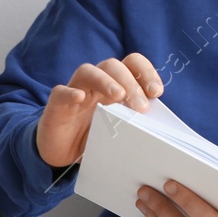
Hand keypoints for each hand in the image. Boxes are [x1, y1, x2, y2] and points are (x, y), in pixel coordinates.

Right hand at [36, 54, 162, 168]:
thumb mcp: (120, 130)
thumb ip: (136, 123)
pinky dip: (70, 92)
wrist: (63, 152)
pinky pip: (61, 91)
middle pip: (113, 66)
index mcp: (115, 84)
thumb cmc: (95, 137)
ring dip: (106, 81)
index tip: (157, 92)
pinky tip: (80, 98)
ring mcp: (75, 90)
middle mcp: (95, 82)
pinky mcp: (57, 104)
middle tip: (142, 107)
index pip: (132, 64)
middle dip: (131, 83)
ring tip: (119, 96)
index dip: (146, 72)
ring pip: (88, 71)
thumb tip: (160, 130)